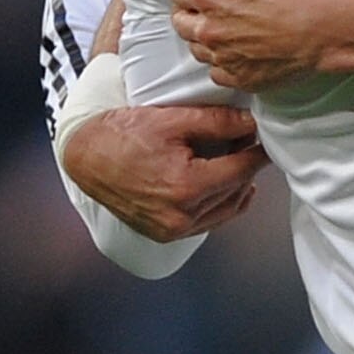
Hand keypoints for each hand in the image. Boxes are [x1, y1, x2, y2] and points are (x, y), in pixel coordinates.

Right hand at [60, 102, 263, 241]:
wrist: (86, 157)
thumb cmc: (123, 135)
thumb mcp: (172, 119)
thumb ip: (217, 122)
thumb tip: (252, 123)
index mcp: (186, 186)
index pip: (241, 169)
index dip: (258, 153)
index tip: (267, 141)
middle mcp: (182, 216)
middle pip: (235, 189)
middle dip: (247, 166)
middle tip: (252, 144)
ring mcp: (173, 230)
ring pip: (226, 210)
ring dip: (237, 187)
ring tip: (241, 162)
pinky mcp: (166, 234)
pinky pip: (208, 222)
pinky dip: (221, 205)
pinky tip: (227, 188)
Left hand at [169, 0, 334, 89]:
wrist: (323, 28)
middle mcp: (209, 30)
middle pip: (181, 23)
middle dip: (189, 13)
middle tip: (207, 8)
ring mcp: (223, 57)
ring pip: (197, 49)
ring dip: (203, 39)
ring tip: (222, 30)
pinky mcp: (240, 78)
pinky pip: (218, 74)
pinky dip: (223, 64)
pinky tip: (237, 53)